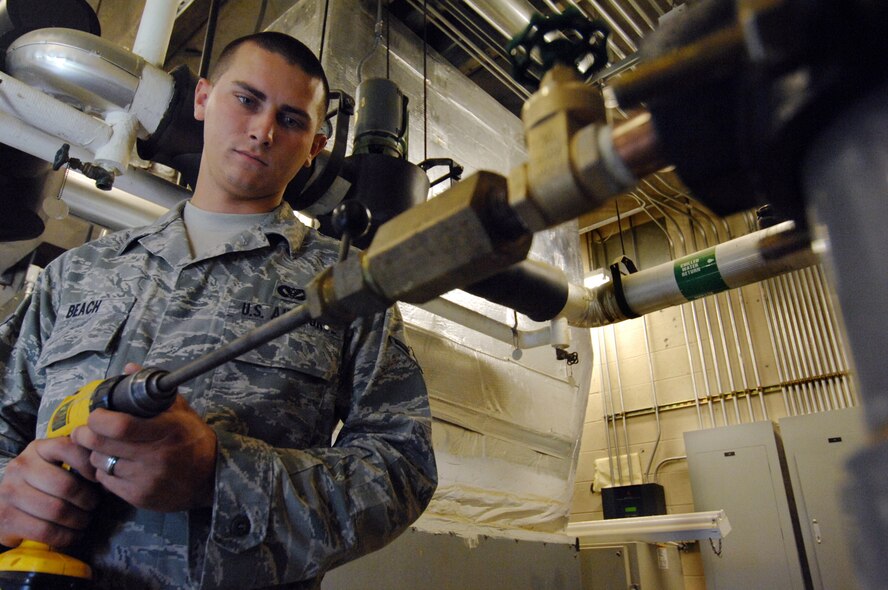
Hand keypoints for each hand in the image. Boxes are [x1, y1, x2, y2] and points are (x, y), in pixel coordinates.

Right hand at [0, 437, 98, 547]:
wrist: (6, 505)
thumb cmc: (41, 484)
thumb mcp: (56, 465)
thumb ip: (79, 462)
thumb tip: (107, 474)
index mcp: (37, 449)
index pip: (68, 449)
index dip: (89, 465)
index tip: (99, 480)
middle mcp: (21, 466)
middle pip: (66, 486)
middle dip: (87, 500)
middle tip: (93, 507)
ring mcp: (9, 492)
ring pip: (56, 510)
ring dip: (78, 520)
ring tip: (84, 521)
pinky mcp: (6, 518)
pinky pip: (45, 531)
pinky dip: (65, 536)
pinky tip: (73, 535)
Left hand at [70, 364, 217, 511]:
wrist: (210, 478)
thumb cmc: (193, 440)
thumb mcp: (181, 411)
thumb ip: (152, 392)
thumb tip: (128, 368)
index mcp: (166, 430)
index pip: (120, 426)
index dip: (99, 418)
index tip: (96, 414)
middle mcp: (155, 456)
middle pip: (102, 445)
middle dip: (86, 435)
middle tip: (85, 430)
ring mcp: (145, 479)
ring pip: (100, 464)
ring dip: (97, 454)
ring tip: (104, 448)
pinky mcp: (139, 497)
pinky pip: (106, 482)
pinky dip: (105, 472)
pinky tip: (115, 465)